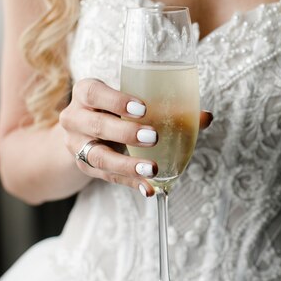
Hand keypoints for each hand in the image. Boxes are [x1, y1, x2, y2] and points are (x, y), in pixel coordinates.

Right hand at [59, 78, 212, 196]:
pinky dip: (130, 182)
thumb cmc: (114, 110)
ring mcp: (77, 145)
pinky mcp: (85, 167)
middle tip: (154, 137)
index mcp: (86, 93)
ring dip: (127, 164)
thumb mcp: (131, 102)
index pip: (93, 92)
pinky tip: (148, 188)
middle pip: (96, 125)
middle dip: (125, 133)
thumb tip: (205, 117)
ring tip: (152, 170)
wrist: (82, 132)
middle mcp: (75, 118)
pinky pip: (108, 177)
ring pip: (98, 156)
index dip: (116, 100)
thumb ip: (167, 106)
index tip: (143, 109)